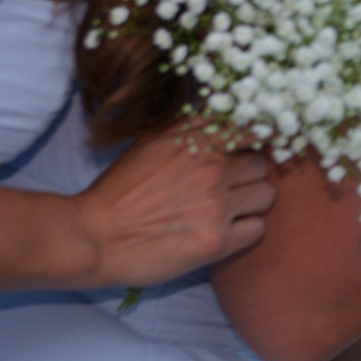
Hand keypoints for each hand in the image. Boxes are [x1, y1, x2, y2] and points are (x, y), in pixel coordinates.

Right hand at [74, 125, 274, 287]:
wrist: (93, 237)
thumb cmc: (119, 190)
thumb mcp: (152, 141)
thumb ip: (193, 128)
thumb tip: (230, 119)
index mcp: (197, 139)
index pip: (255, 127)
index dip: (259, 138)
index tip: (254, 148)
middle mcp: (212, 168)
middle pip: (262, 164)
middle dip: (249, 174)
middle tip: (230, 186)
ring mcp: (217, 205)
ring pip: (266, 194)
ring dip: (252, 202)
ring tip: (228, 210)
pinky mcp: (217, 241)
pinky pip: (257, 228)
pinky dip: (245, 231)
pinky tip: (223, 231)